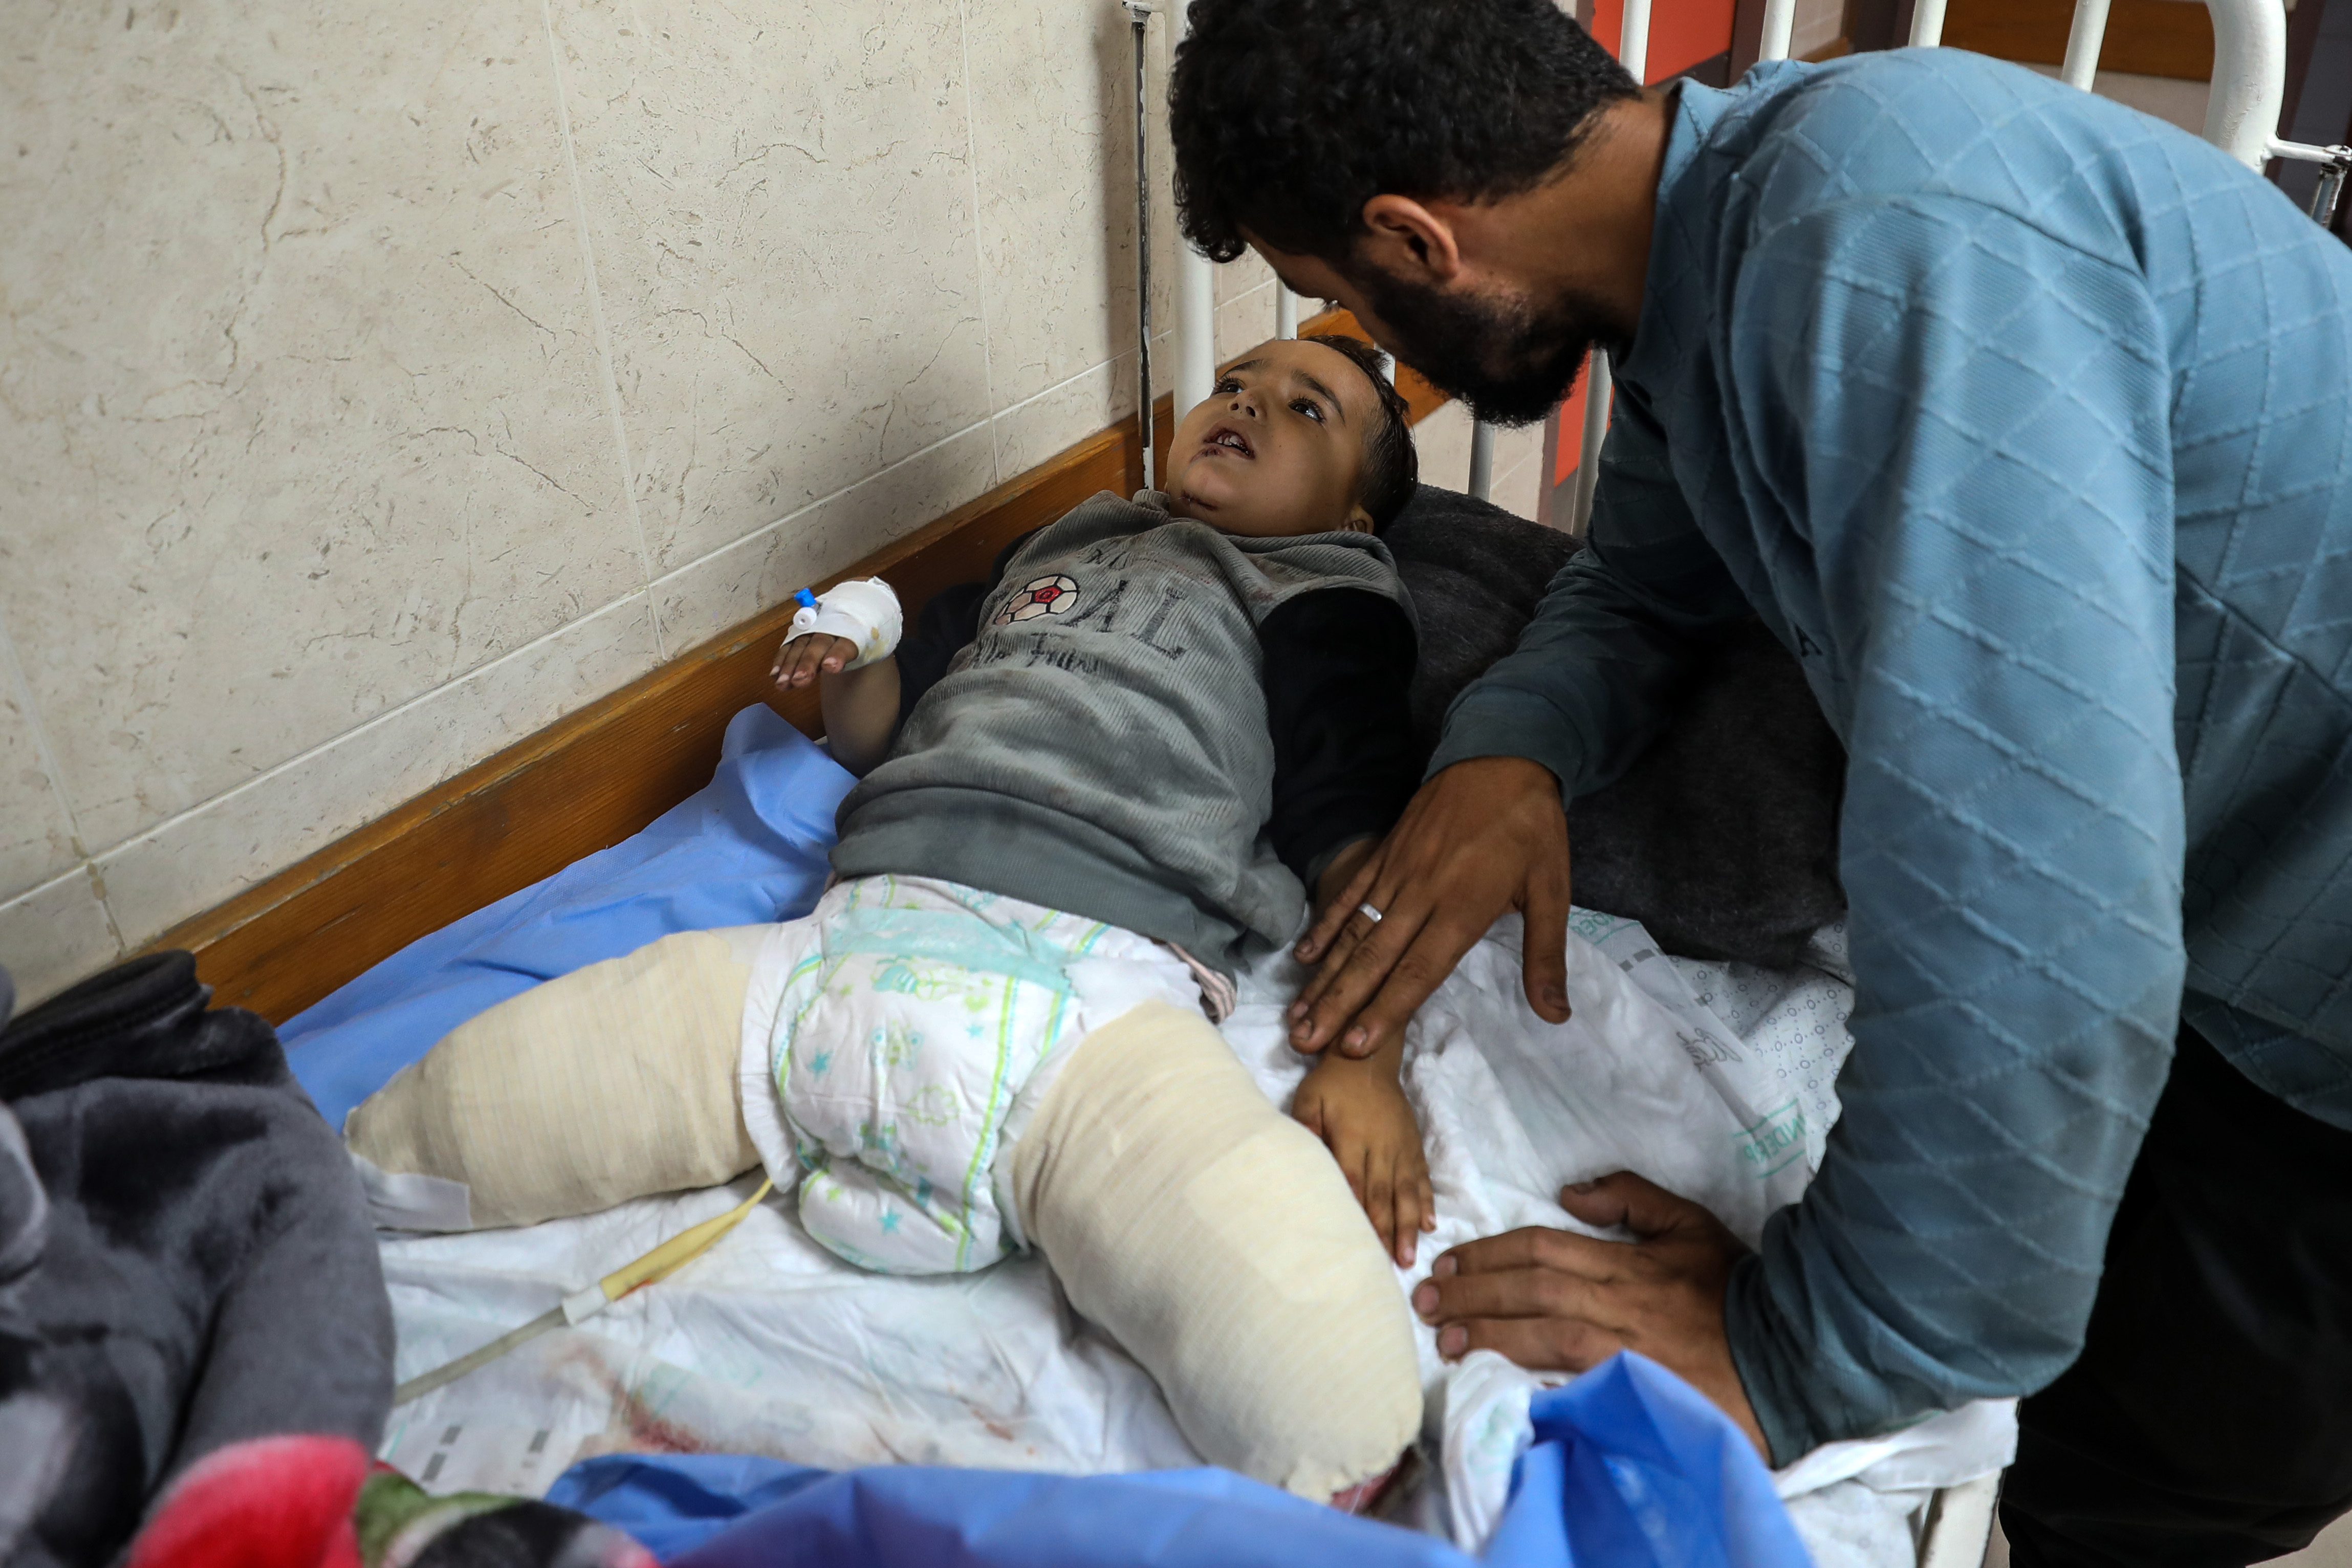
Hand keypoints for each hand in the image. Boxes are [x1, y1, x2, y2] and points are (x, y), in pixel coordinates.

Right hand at [772, 632, 856, 690]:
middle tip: (800, 680)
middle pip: (819, 644)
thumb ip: (853, 655)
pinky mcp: (800, 634)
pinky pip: (789, 645)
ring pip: (800, 645)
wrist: (851, 614)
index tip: (831, 667)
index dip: (838, 655)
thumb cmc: (859, 635)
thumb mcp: (864, 646)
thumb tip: (836, 667)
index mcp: (853, 629)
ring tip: (783, 683)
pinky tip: (775, 674)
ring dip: (790, 664)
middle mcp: (830, 626)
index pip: (847, 643)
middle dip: (808, 662)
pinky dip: (781, 660)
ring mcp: (813, 629)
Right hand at [1289, 756, 1571, 1059]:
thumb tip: (1555, 1015)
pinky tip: (1304, 956)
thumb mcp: (1553, 888)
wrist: (1502, 756)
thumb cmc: (1531, 827)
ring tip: (1298, 1014)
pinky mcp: (1385, 853)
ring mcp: (1396, 872)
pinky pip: (1350, 896)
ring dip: (1324, 976)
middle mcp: (1421, 895)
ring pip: (1354, 933)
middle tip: (1305, 1042)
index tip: (1355, 1045)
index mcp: (1462, 908)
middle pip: (1373, 959)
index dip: (1385, 1009)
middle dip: (1338, 1004)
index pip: (1418, 970)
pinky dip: (1325, 926)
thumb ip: (1546, 954)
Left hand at [1291, 1054, 1434, 1266]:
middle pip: (1383, 1194)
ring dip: (1409, 1226)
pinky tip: (1430, 1225)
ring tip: (1410, 1257)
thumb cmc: (1331, 1084)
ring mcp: (1401, 1147)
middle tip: (1391, 1266)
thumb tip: (1302, 1153)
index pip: (1355, 1180)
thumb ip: (1305, 1125)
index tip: (1359, 1242)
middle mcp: (1382, 1145)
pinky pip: (1423, 1178)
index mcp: (1353, 1136)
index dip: (1357, 1210)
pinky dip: (1426, 1202)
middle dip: (1387, 1231)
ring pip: (1406, 1192)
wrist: (1368, 1058)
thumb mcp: (1309, 1098)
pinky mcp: (1414, 1145)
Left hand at [1409, 1172, 1766, 1457]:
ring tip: (1443, 1335)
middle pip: (1531, 1287)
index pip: (1542, 1249)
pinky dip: (1531, 1377)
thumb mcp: (1692, 1225)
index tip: (1449, 1261)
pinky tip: (1493, 1380)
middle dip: (1471, 1290)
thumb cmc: (1738, 1291)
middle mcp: (1620, 1301)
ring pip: (1542, 1332)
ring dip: (1486, 1331)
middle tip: (1425, 1297)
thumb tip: (1571, 1191)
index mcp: (1627, 1262)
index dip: (1490, 1253)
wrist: (1793, 1354)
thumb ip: (1633, 1198)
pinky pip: (1573, 1380)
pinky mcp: (1636, 1390)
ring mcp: (1626, 1349)